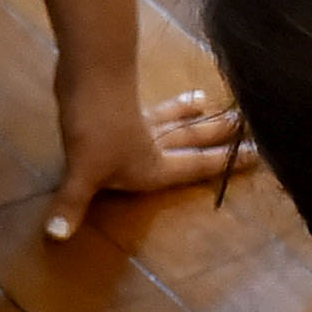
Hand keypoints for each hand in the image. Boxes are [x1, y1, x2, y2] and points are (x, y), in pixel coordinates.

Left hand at [47, 64, 244, 245]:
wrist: (88, 74)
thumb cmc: (96, 129)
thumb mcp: (83, 172)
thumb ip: (73, 204)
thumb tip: (54, 237)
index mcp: (154, 164)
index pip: (196, 167)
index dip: (223, 165)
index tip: (257, 157)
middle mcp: (153, 143)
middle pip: (191, 139)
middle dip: (217, 137)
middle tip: (247, 128)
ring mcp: (140, 119)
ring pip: (172, 118)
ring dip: (188, 113)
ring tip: (205, 101)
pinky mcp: (124, 101)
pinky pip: (151, 107)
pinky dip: (163, 103)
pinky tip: (161, 98)